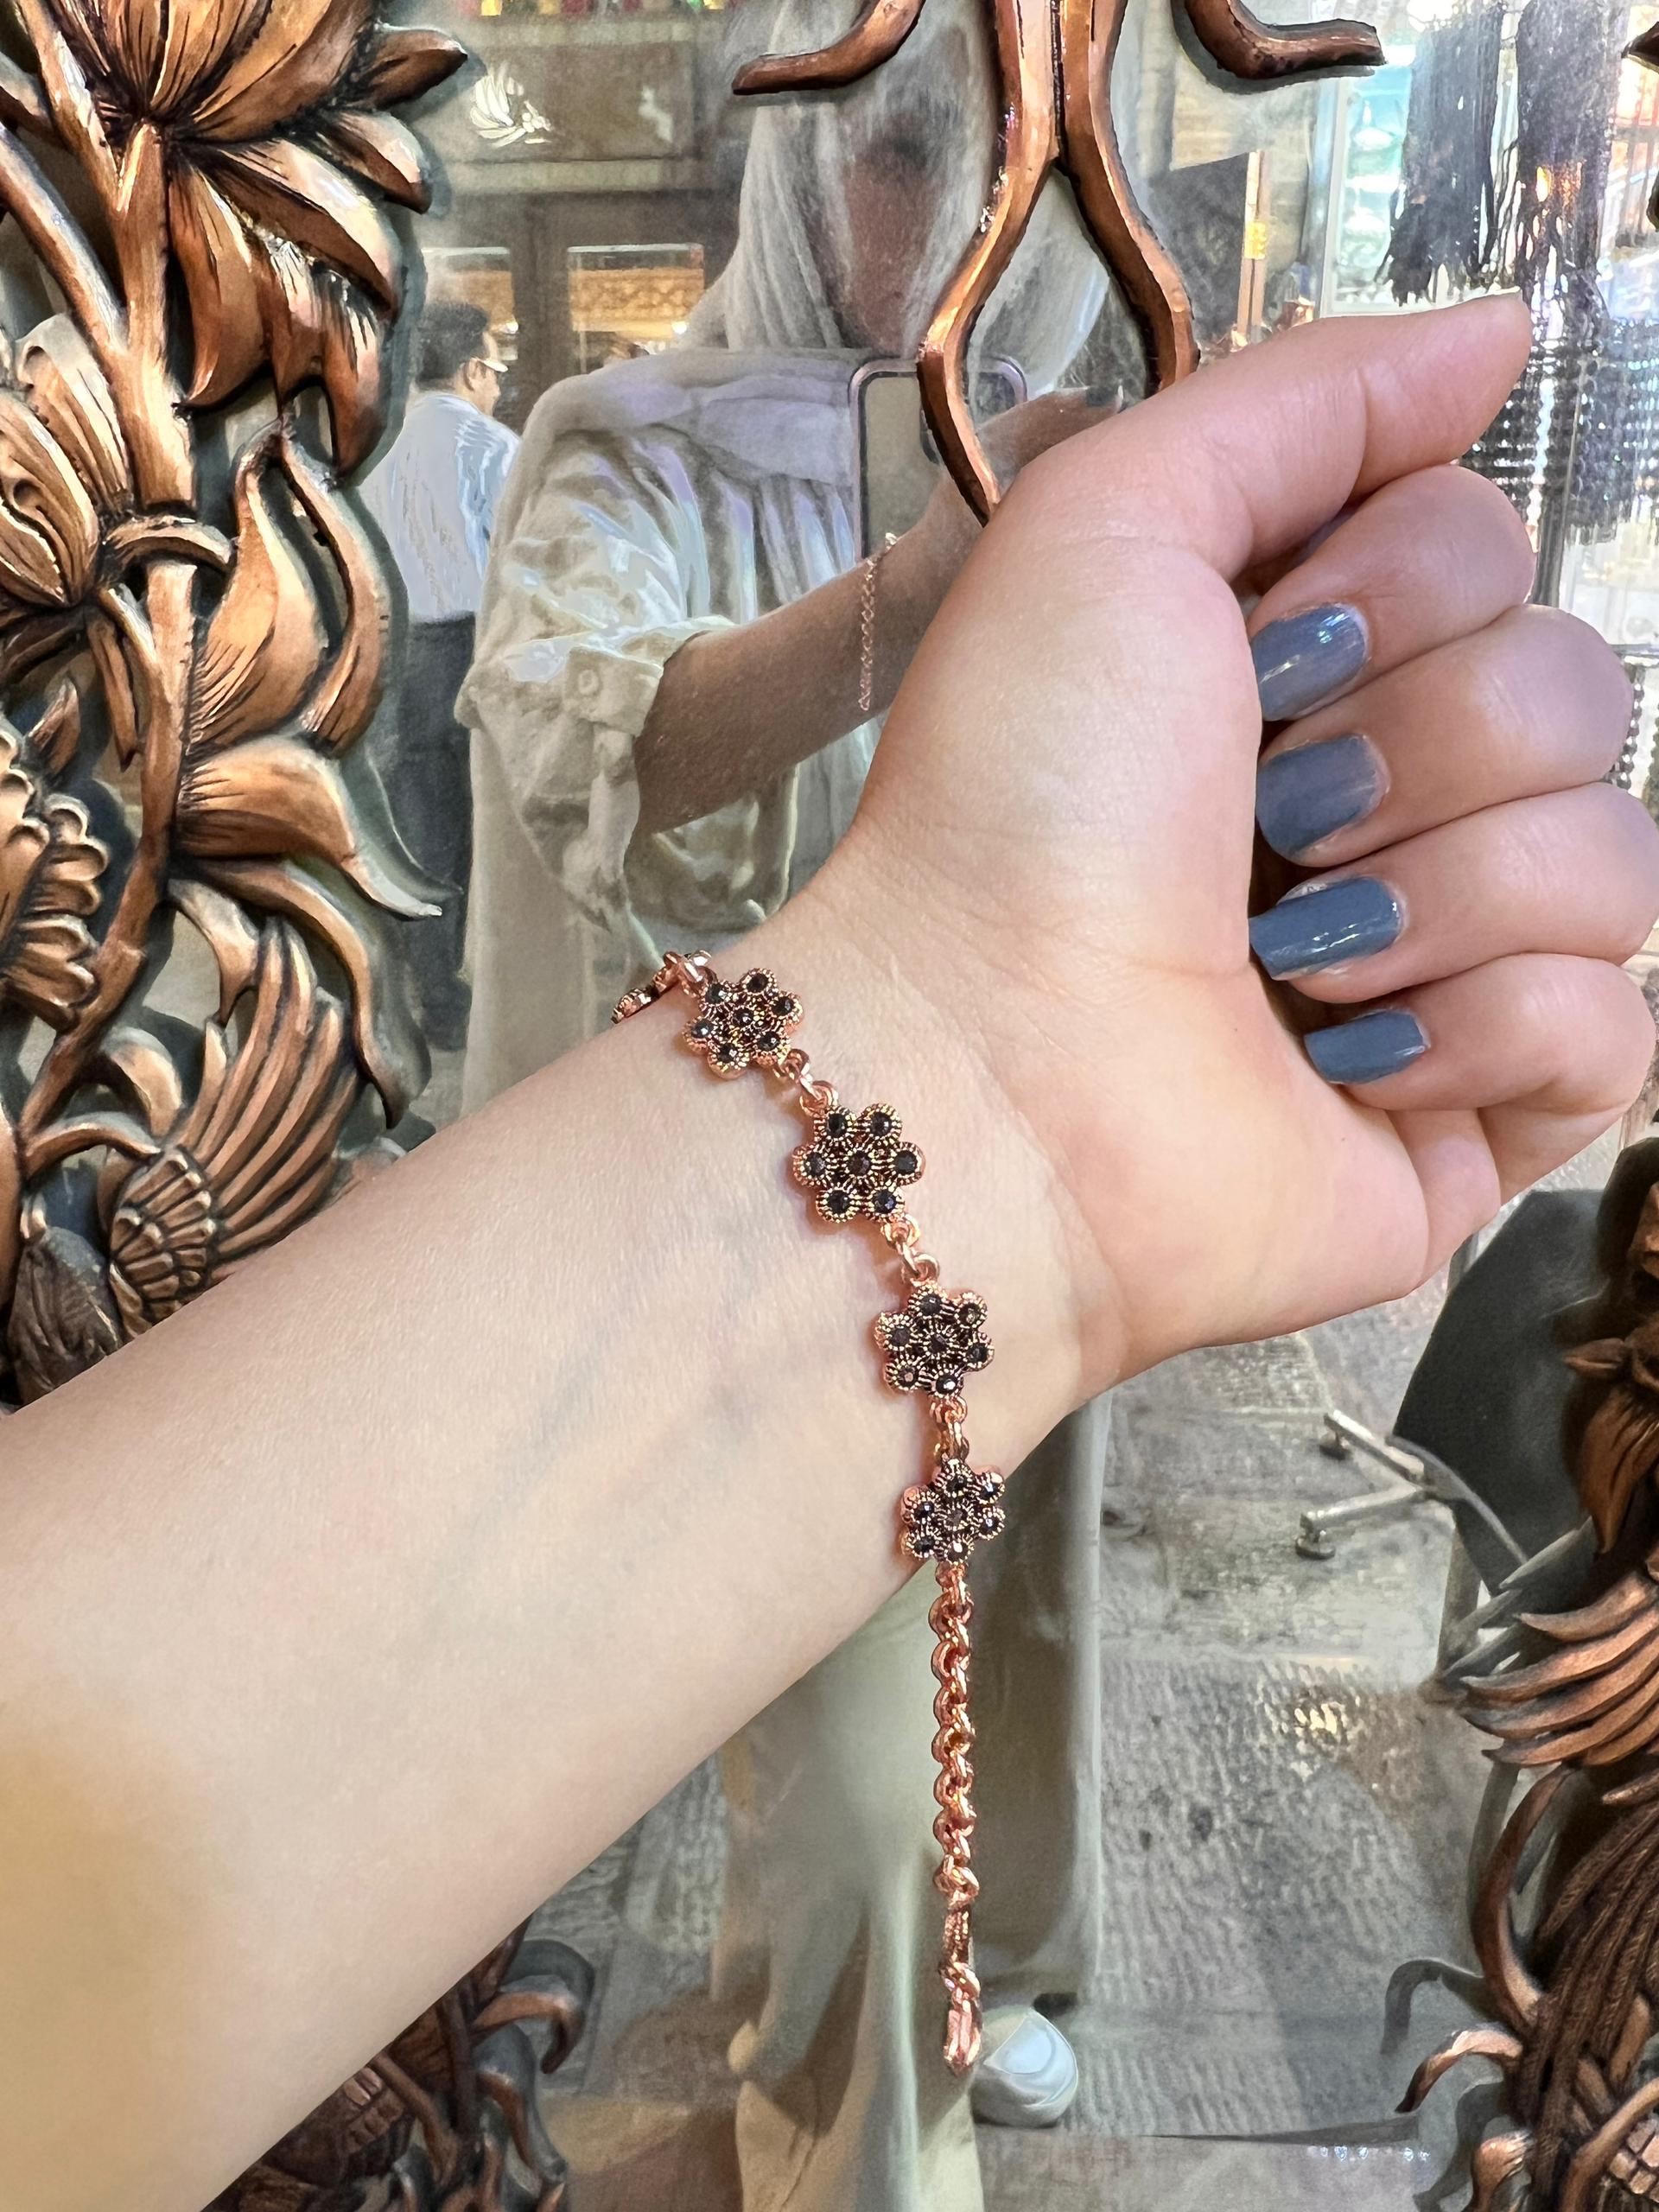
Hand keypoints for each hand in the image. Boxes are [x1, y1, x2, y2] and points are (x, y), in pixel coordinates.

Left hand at [818, 299, 1658, 1390]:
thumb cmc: (1023, 800)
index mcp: (1308, 673)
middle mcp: (1384, 808)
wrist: (993, 1065)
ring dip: (1445, 888)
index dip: (1409, 583)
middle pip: (1579, 690)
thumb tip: (1499, 336)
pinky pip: (1614, 1029)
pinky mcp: (1475, 1118)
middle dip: (1424, 738)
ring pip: (1613, 858)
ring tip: (1285, 956)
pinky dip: (1484, 1032)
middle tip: (1272, 816)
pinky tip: (1348, 1063)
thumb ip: (1311, 398)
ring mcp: (1439, 968)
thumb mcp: (1120, 522)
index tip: (1265, 652)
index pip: (1498, 555)